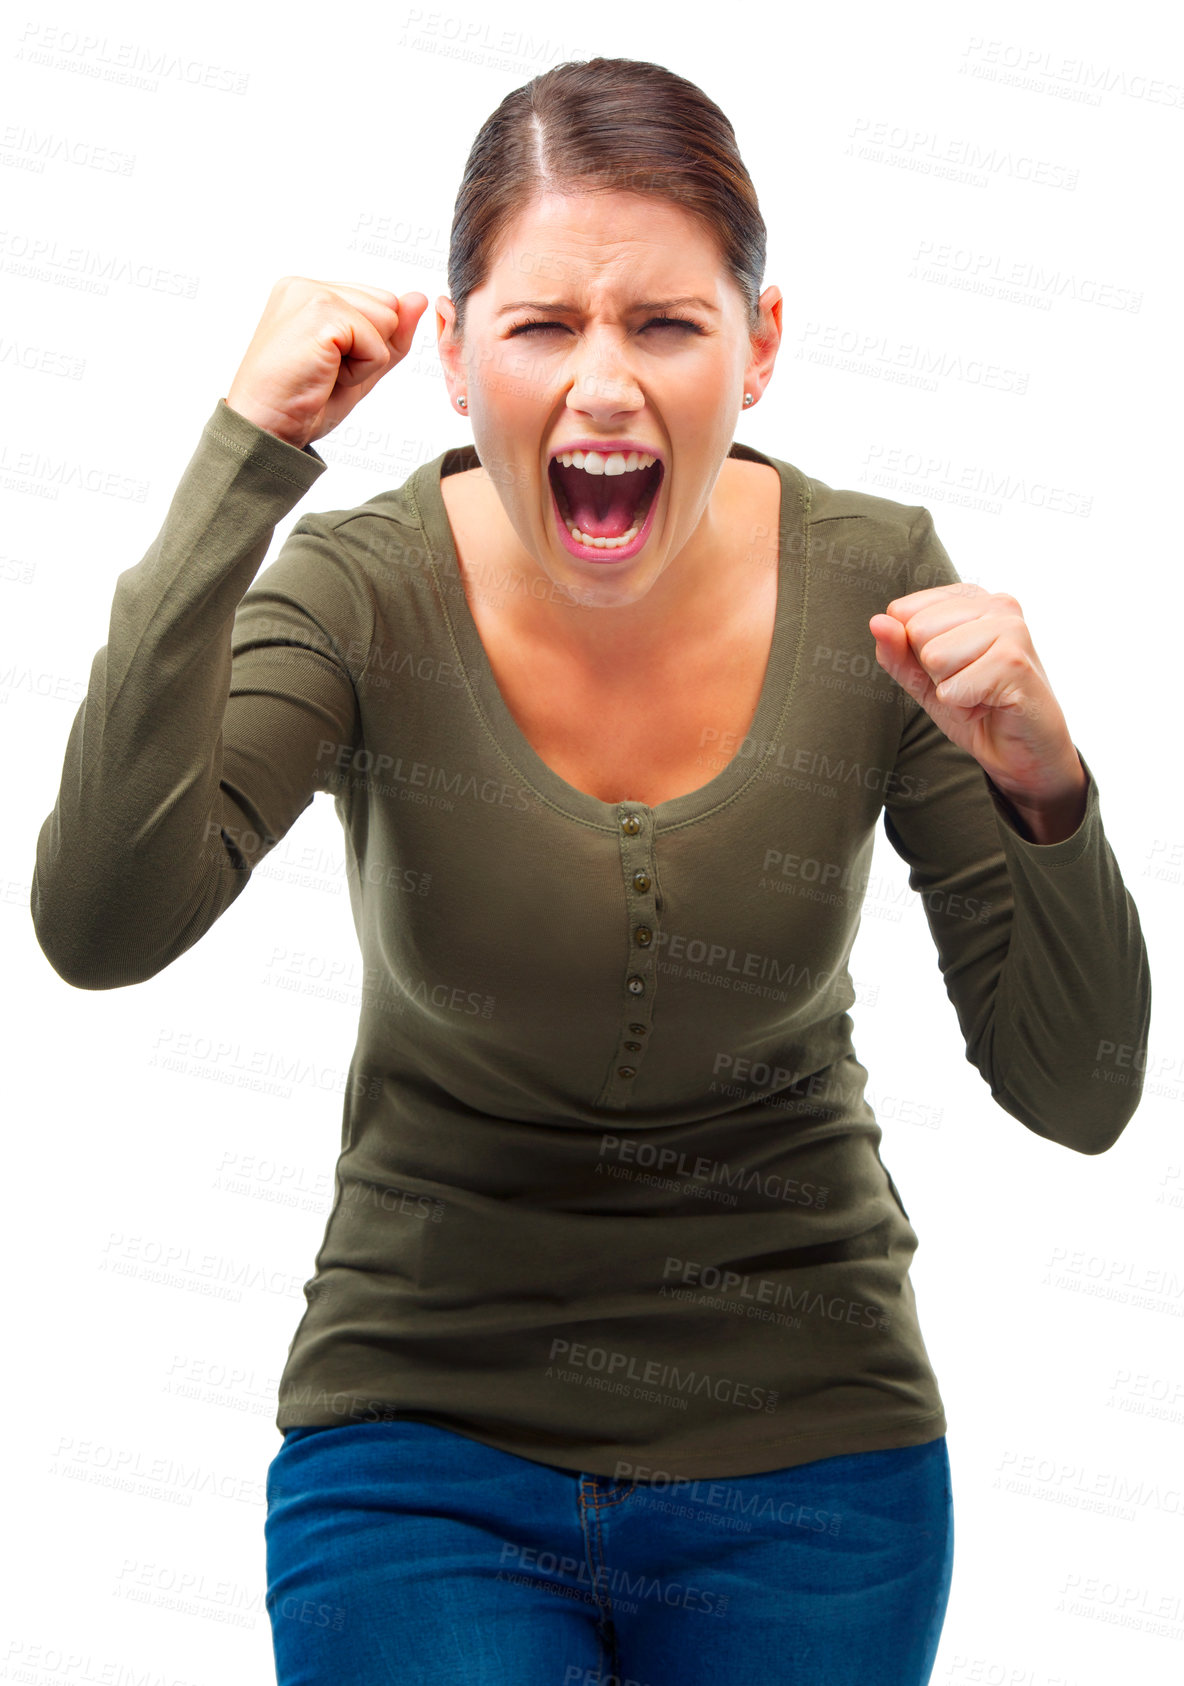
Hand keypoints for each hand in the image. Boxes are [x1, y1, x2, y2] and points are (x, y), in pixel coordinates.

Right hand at [225, 276, 429, 449]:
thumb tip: (419, 297)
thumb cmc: (303, 404)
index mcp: (309, 292)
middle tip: (325, 372)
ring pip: (388, 320)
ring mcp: (312, 294)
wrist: (266, 430)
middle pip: (388, 307)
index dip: (368, 345)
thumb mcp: (359, 367)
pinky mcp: (321, 313)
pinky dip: (361, 371)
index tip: (326, 366)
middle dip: (370, 349)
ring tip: (324, 373)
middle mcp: (307, 285)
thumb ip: (391, 334)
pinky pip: (378, 343)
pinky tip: (325, 376)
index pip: (379, 303)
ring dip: (365, 360)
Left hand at [869, 583, 1087, 835]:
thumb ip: (896, 652)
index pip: (901, 612)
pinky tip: (992, 706)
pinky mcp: (1015, 662)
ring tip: (980, 695)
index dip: (915, 654)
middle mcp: (995, 603)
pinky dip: (965, 708)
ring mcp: (1010, 628)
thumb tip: (877, 622)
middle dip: (933, 672)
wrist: (1022, 753)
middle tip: (969, 685)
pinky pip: (953, 687)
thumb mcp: (922, 679)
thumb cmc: (975, 707)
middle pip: (916, 631)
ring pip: (934, 656)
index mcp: (970, 598)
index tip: (951, 669)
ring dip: (950, 690)